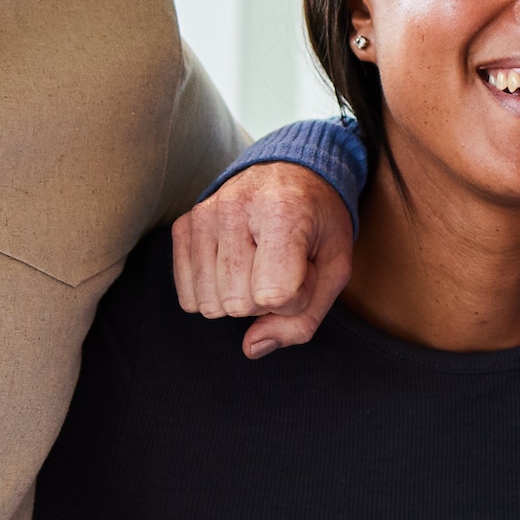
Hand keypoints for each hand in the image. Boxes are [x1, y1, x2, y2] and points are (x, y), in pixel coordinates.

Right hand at [165, 162, 351, 356]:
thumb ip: (304, 318)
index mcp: (283, 212)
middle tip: (281, 267)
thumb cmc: (319, 223)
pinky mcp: (183, 225)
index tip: (306, 272)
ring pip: (209, 304)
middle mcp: (235, 208)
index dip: (296, 299)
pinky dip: (213, 293)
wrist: (292, 172)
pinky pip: (187, 295)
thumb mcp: (335, 268)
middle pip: (238, 304)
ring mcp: (203, 215)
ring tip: (257, 263)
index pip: (274, 295)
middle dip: (265, 301)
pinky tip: (233, 266)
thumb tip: (252, 347)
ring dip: (238, 298)